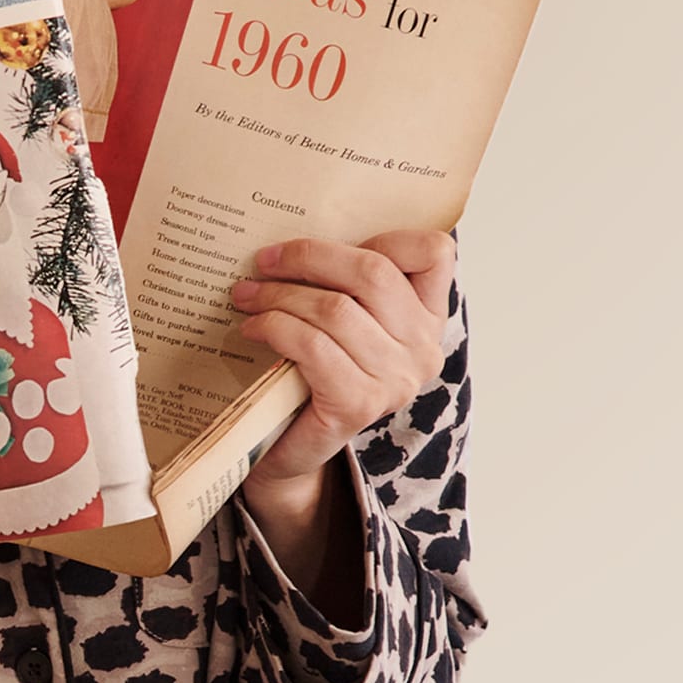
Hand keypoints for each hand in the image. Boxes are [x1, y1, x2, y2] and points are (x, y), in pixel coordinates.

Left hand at [230, 231, 456, 491]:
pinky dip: (275, 328)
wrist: (293, 449)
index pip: (436, 252)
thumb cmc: (313, 373)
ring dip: (279, 296)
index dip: (386, 236)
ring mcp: (396, 380)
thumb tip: (296, 233)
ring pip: (335, 309)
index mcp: (428, 317)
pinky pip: (313, 346)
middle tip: (264, 261)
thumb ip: (344, 282)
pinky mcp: (358, 404)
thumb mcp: (342, 320)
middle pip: (374, 273)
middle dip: (310, 258)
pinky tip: (254, 328)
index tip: (333, 243)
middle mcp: (423, 348)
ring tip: (246, 295)